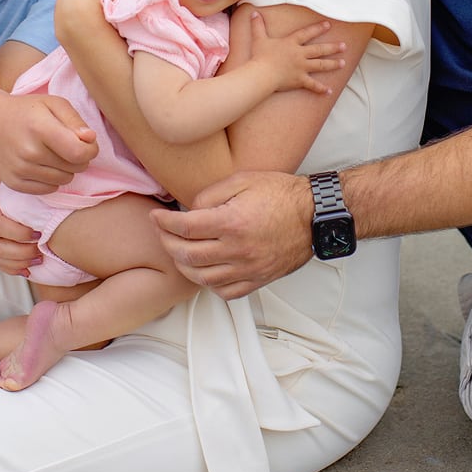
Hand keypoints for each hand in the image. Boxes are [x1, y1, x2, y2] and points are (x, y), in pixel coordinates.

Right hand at [0, 91, 98, 195]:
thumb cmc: (25, 110)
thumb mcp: (53, 103)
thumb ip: (76, 120)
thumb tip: (90, 139)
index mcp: (41, 129)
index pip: (79, 153)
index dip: (91, 150)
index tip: (86, 142)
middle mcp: (29, 152)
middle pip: (75, 168)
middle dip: (79, 158)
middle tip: (67, 144)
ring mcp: (20, 170)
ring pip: (64, 180)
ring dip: (66, 169)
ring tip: (53, 153)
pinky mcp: (14, 182)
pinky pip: (48, 189)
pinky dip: (51, 179)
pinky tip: (43, 164)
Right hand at [0, 157, 41, 275]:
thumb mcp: (5, 163)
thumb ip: (19, 175)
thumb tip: (46, 185)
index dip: (17, 232)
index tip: (39, 232)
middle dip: (19, 252)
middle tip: (41, 249)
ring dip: (16, 262)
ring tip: (38, 258)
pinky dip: (9, 267)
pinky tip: (27, 268)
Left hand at [152, 170, 312, 298]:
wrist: (315, 214)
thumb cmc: (282, 193)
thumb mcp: (243, 179)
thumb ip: (211, 194)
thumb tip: (190, 210)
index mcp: (232, 222)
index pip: (185, 228)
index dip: (164, 223)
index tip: (156, 218)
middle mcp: (238, 250)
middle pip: (187, 255)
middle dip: (167, 243)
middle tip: (162, 232)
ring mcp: (248, 269)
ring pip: (202, 278)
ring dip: (183, 266)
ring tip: (178, 251)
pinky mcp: (258, 279)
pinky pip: (225, 291)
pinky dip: (208, 284)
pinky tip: (204, 270)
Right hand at [243, 13, 343, 94]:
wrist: (262, 74)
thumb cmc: (260, 56)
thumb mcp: (259, 38)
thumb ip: (258, 25)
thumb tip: (254, 13)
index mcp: (291, 43)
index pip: (307, 33)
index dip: (318, 28)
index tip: (328, 25)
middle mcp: (299, 54)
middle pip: (319, 50)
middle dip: (333, 47)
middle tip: (344, 46)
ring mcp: (301, 68)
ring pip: (320, 65)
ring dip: (332, 64)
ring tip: (343, 63)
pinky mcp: (300, 80)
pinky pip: (313, 85)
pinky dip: (321, 89)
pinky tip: (329, 91)